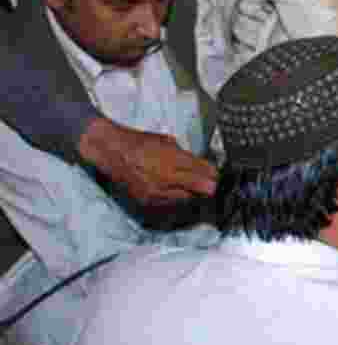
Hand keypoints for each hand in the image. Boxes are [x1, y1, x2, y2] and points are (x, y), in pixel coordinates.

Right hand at [79, 117, 217, 206]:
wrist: (112, 151)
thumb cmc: (139, 143)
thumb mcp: (167, 142)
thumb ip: (185, 155)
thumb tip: (201, 165)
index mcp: (172, 159)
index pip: (203, 171)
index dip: (213, 174)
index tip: (217, 175)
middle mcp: (165, 177)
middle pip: (200, 187)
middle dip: (208, 185)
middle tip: (213, 184)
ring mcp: (156, 191)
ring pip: (187, 197)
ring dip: (193, 192)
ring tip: (194, 186)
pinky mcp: (147, 200)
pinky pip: (170, 202)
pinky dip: (176, 197)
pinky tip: (177, 190)